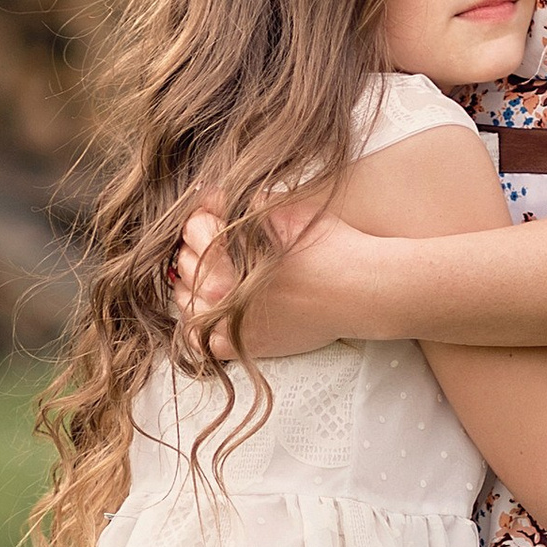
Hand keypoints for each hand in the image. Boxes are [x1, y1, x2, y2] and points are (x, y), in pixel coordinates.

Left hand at [173, 198, 368, 359]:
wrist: (363, 290)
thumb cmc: (330, 248)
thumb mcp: (285, 211)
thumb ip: (244, 204)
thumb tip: (214, 198)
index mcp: (229, 262)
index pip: (192, 232)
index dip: (203, 214)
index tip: (215, 209)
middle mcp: (223, 300)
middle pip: (184, 268)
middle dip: (195, 247)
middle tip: (214, 237)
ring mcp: (231, 327)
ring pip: (187, 303)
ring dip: (193, 282)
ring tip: (214, 268)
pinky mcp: (244, 347)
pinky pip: (201, 340)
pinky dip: (200, 321)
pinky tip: (214, 304)